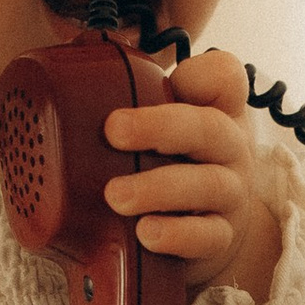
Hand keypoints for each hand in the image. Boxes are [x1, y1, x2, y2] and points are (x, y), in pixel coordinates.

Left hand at [102, 52, 283, 302]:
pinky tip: (146, 233)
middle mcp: (230, 149)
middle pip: (209, 129)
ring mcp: (229, 195)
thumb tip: (74, 67)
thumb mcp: (172, 125)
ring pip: (208, 185)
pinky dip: (176, 235)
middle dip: (159, 127)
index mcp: (217, 112)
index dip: (205, 73)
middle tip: (113, 131)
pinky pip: (207, 237)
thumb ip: (140, 97)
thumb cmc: (182, 163)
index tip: (170, 77)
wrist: (210, 227)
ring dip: (158, 188)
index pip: (225, 78)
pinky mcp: (220, 237)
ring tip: (116, 196)